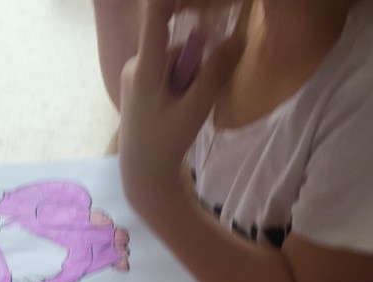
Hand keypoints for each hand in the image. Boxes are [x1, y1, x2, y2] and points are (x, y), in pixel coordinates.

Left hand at [118, 0, 248, 216]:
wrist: (142, 174)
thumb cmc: (166, 144)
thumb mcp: (196, 109)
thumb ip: (216, 72)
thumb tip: (239, 37)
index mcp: (144, 67)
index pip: (155, 14)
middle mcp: (134, 64)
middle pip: (176, 44)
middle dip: (193, 64)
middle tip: (193, 98)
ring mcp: (133, 74)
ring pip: (173, 60)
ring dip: (187, 78)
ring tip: (182, 110)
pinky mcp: (137, 83)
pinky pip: (166, 71)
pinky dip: (178, 85)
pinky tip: (175, 110)